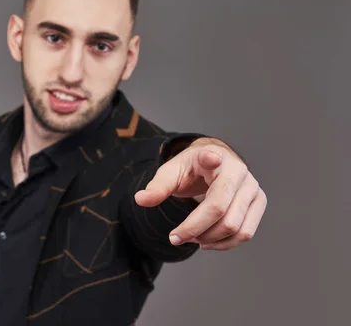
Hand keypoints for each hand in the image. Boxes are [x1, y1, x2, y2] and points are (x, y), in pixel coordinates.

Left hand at [134, 139, 266, 250]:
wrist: (215, 164)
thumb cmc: (191, 168)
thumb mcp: (171, 172)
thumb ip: (157, 186)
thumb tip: (140, 199)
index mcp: (213, 156)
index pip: (213, 157)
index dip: (212, 158)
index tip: (212, 158)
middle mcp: (238, 171)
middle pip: (220, 209)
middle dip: (195, 228)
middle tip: (175, 237)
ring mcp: (252, 187)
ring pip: (236, 226)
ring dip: (211, 240)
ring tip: (191, 239)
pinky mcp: (259, 202)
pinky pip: (246, 232)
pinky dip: (225, 244)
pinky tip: (206, 242)